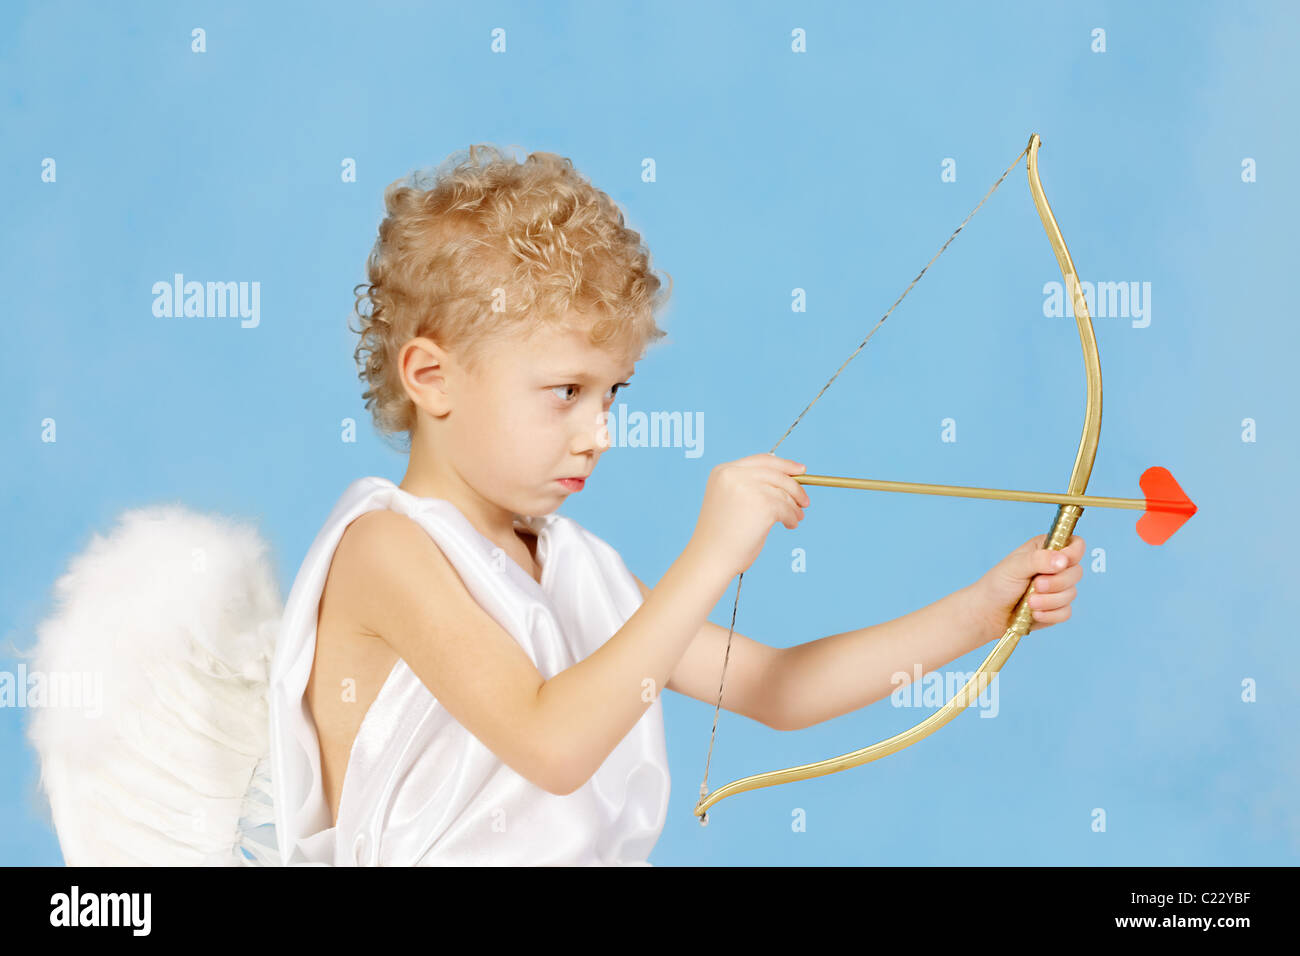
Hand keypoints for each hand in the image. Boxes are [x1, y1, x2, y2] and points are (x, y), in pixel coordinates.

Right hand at [688, 453, 809, 578]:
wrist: (710, 558)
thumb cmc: (721, 536)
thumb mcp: (730, 501)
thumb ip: (751, 486)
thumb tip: (787, 482)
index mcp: (723, 471)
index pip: (761, 460)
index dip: (784, 464)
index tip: (801, 470)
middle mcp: (733, 475)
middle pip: (777, 473)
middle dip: (795, 487)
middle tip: (805, 501)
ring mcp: (748, 488)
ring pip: (784, 492)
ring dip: (793, 506)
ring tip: (795, 518)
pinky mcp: (762, 505)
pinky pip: (787, 507)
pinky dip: (792, 517)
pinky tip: (789, 525)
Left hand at [970, 534, 1085, 634]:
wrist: (988, 612)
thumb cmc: (998, 584)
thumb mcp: (1015, 566)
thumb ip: (1039, 560)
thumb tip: (1063, 560)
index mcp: (1047, 549)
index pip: (1075, 545)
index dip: (1073, 554)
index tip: (1060, 564)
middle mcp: (1055, 568)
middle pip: (1077, 572)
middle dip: (1056, 582)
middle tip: (1035, 585)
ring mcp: (1058, 589)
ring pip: (1072, 594)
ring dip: (1049, 601)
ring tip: (1029, 601)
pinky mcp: (1057, 609)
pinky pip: (1066, 612)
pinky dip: (1049, 614)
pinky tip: (1033, 613)